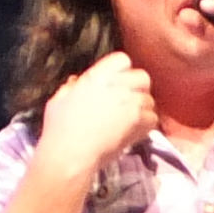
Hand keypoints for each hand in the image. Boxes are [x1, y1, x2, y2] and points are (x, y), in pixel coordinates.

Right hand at [35, 51, 155, 175]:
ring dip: (142, 107)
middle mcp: (119, 86)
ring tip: (129, 118)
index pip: (123, 59)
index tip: (115, 81)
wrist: (72, 153)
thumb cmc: (60, 127)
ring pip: (150, 99)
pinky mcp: (141, 123)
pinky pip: (153, 118)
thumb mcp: (60, 99)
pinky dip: (147, 124)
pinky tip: (134, 129)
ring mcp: (133, 104)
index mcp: (99, 75)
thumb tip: (78, 82)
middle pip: (143, 77)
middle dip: (137, 86)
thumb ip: (72, 87)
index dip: (121, 70)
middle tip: (126, 99)